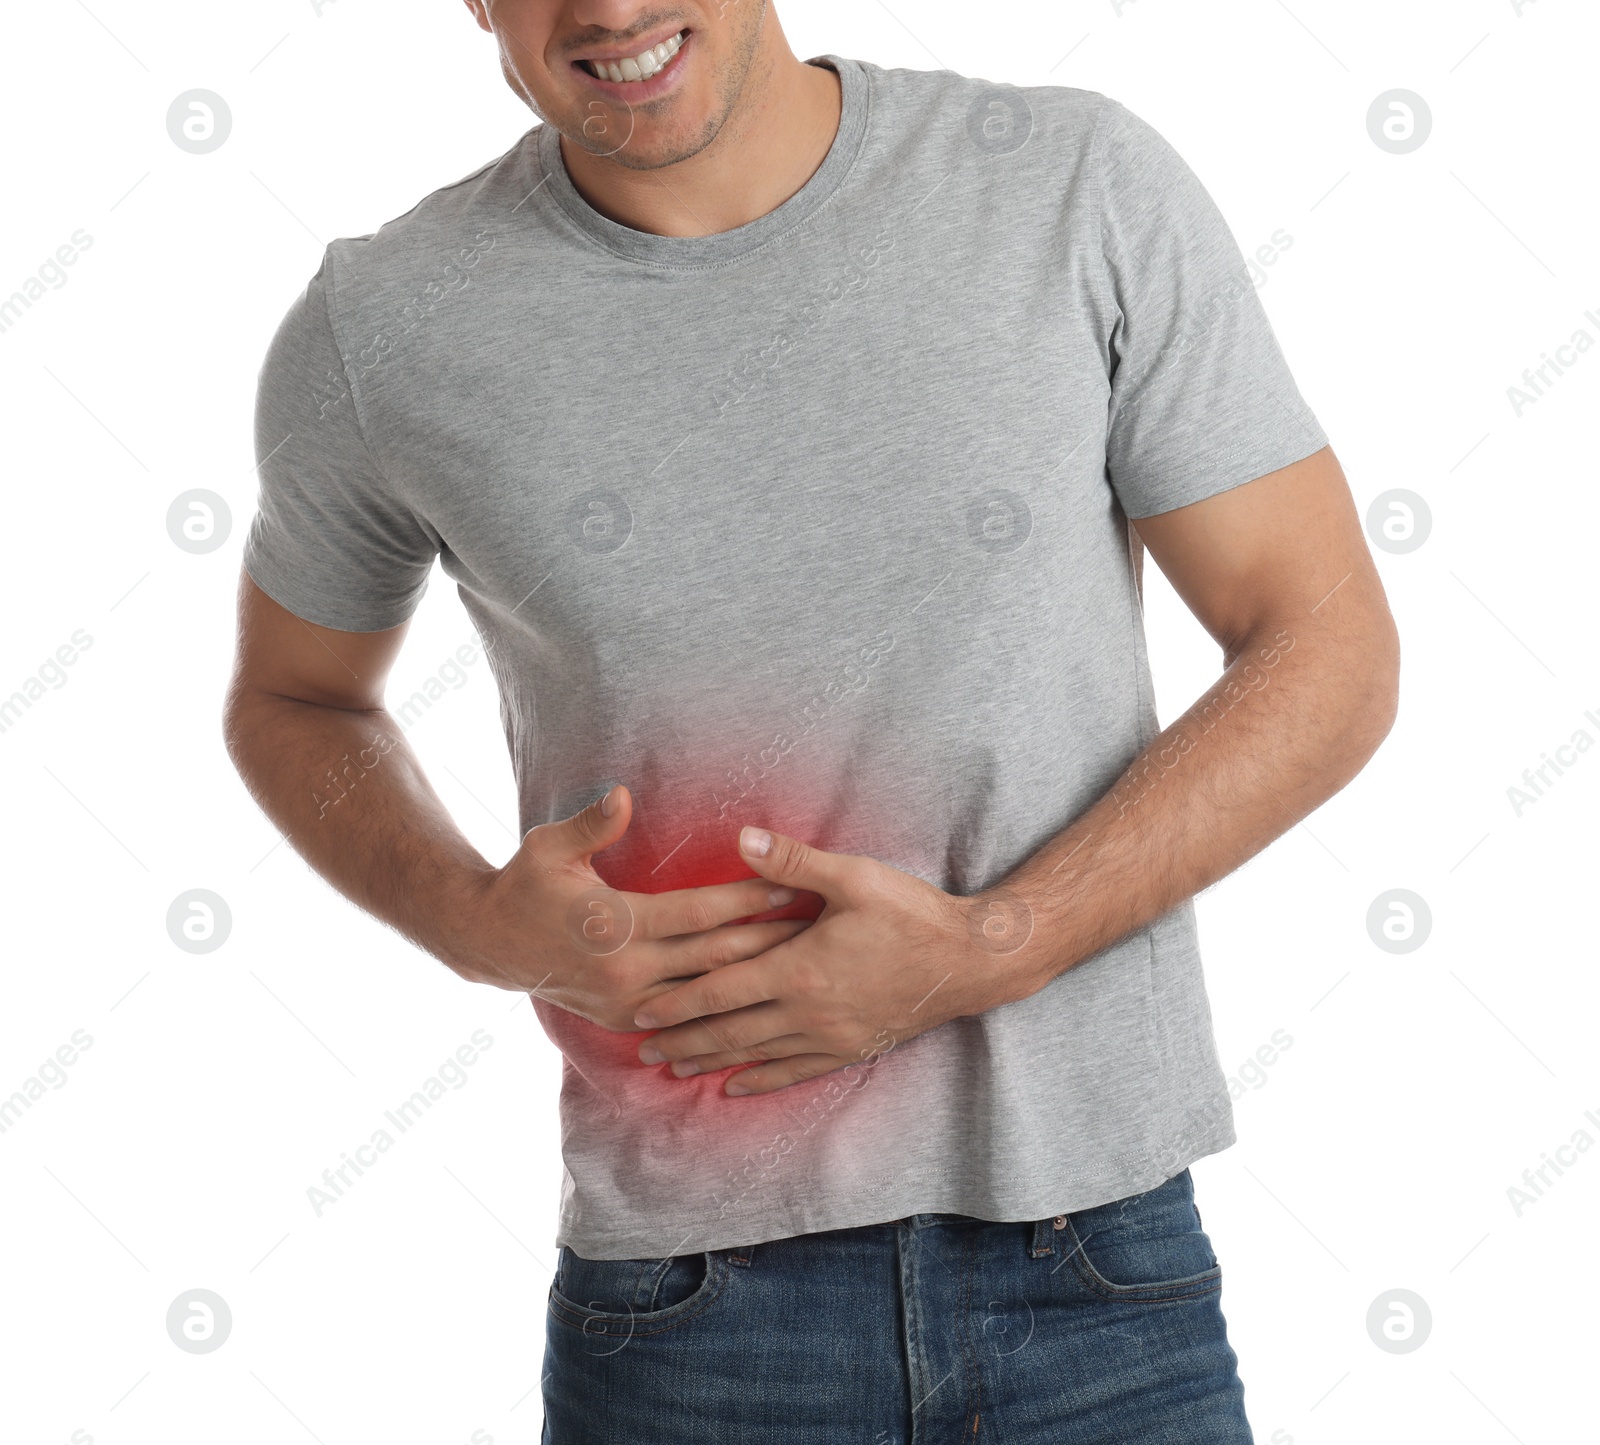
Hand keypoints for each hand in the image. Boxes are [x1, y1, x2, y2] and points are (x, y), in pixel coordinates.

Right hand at [451, 787, 813, 1031]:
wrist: (491, 944)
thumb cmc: (526, 884)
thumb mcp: (549, 846)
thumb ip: (593, 824)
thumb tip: (623, 795)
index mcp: (614, 924)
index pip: (697, 912)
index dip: (746, 899)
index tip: (789, 885)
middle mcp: (625, 970)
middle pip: (715, 957)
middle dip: (770, 942)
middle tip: (820, 927)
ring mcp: (626, 1003)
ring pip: (708, 994)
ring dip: (757, 980)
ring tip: (807, 964)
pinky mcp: (625, 1021)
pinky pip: (687, 1020)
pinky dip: (726, 1011)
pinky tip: (763, 1002)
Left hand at [631, 826, 1034, 1094]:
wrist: (969, 960)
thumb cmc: (911, 912)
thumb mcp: (852, 876)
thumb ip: (792, 861)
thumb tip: (741, 838)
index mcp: (800, 968)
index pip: (723, 990)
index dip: (678, 1002)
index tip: (640, 1009)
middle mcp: (807, 1011)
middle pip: (729, 1032)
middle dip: (682, 1039)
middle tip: (640, 1046)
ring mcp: (829, 1035)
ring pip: (756, 1056)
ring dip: (711, 1063)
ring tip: (673, 1069)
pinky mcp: (850, 1048)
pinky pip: (796, 1071)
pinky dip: (762, 1081)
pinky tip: (737, 1087)